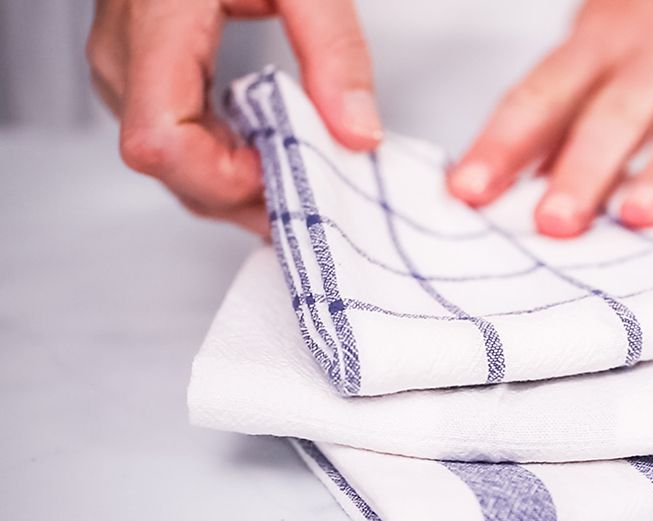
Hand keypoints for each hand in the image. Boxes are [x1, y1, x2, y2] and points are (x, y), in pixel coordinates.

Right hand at [87, 0, 381, 235]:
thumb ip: (335, 52)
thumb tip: (359, 134)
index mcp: (156, 24)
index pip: (160, 141)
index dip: (225, 177)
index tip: (287, 171)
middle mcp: (124, 55)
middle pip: (168, 167)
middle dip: (245, 193)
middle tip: (315, 192)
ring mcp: (123, 66)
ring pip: (170, 164)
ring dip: (237, 183)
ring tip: (300, 174)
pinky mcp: (138, 71)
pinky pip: (175, 138)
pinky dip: (225, 158)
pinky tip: (270, 150)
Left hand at [447, 0, 652, 237]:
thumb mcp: (609, 37)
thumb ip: (568, 107)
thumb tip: (514, 181)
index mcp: (600, 40)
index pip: (540, 94)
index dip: (503, 143)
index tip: (467, 191)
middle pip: (612, 113)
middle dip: (580, 169)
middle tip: (552, 224)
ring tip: (637, 217)